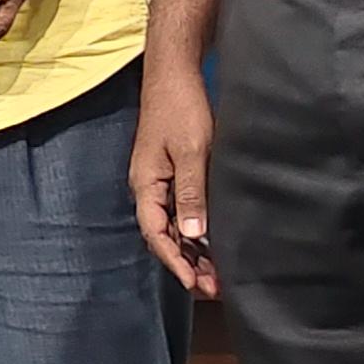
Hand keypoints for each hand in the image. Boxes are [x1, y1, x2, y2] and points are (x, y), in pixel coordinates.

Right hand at [132, 65, 219, 297]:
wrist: (174, 75)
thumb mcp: (191, 151)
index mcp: (146, 184)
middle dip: (188, 265)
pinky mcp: (173, 174)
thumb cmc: (181, 108)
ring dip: (194, 252)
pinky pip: (182, 212)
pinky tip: (213, 243)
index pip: (156, 234)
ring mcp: (160, 182)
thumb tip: (194, 234)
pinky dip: (197, 232)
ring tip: (218, 275)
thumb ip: (191, 192)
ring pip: (174, 227)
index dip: (175, 262)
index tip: (195, 284)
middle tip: (215, 289)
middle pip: (164, 236)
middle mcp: (149, 188)